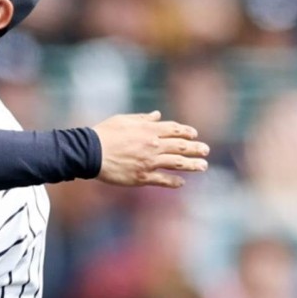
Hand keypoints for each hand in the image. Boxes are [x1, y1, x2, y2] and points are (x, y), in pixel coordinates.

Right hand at [93, 111, 208, 187]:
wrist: (90, 152)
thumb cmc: (104, 133)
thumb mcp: (123, 120)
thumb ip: (143, 119)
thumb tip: (157, 115)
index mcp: (149, 130)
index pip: (174, 130)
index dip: (186, 132)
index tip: (194, 134)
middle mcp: (153, 145)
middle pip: (181, 146)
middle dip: (196, 148)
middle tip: (206, 150)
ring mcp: (149, 162)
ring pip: (177, 163)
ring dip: (192, 165)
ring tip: (203, 166)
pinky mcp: (142, 176)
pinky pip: (163, 180)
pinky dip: (174, 181)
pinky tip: (181, 182)